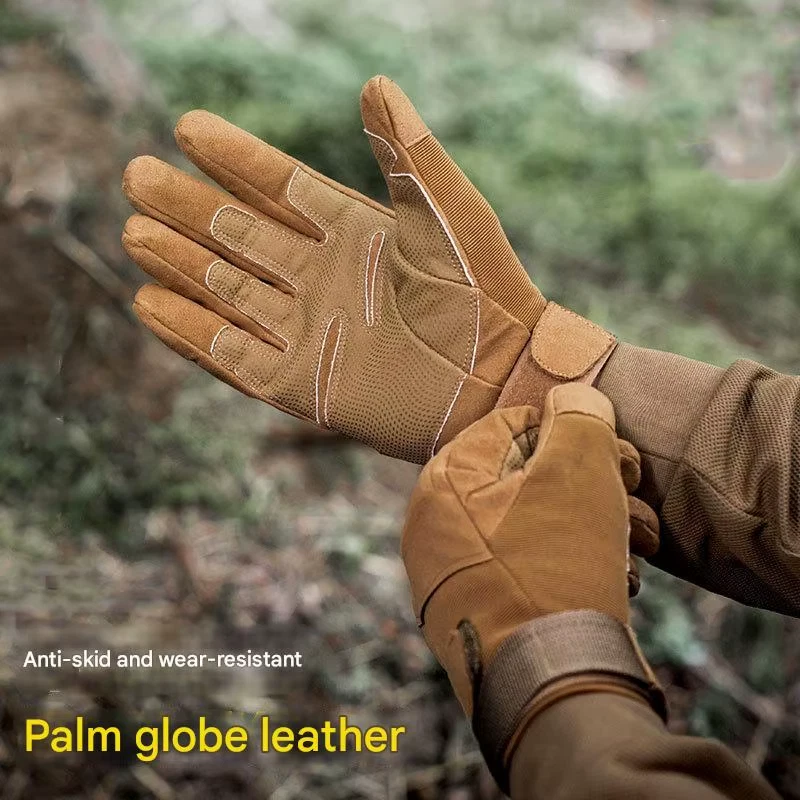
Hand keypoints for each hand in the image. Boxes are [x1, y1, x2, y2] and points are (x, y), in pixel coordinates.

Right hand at [122, 76, 615, 464]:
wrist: (498, 381)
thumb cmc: (484, 294)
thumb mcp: (446, 213)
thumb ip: (407, 153)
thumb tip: (375, 82)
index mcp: (355, 235)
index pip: (281, 189)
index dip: (236, 159)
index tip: (188, 127)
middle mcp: (323, 280)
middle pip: (240, 237)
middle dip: (188, 208)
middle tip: (136, 175)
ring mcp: (308, 333)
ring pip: (227, 291)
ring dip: (179, 264)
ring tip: (132, 233)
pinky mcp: (300, 385)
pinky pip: (231, 356)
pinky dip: (190, 332)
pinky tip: (149, 303)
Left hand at [401, 385, 663, 790]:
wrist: (548, 687)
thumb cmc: (557, 568)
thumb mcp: (578, 471)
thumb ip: (578, 416)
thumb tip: (572, 395)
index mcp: (441, 480)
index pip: (514, 424)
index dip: (576, 432)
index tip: (619, 458)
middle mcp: (434, 524)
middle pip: (528, 475)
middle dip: (595, 484)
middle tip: (635, 500)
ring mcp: (453, 572)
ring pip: (536, 522)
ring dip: (595, 525)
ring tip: (637, 544)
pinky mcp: (478, 610)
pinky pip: (529, 564)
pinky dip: (573, 563)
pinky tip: (615, 577)